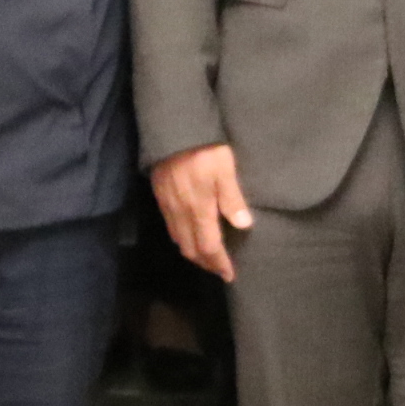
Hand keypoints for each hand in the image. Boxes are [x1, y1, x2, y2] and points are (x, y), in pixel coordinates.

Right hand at [150, 144, 251, 280]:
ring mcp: (168, 206)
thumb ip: (233, 198)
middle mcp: (181, 213)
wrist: (172, 130)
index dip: (219, 263)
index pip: (209, 246)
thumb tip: (243, 226)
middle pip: (190, 249)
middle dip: (205, 263)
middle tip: (219, 269)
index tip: (229, 275)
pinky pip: (170, 227)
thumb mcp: (225, 169)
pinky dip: (181, 239)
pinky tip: (190, 235)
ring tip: (207, 258)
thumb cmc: (205, 149)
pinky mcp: (161, 197)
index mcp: (199, 209)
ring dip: (193, 253)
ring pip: (178, 240)